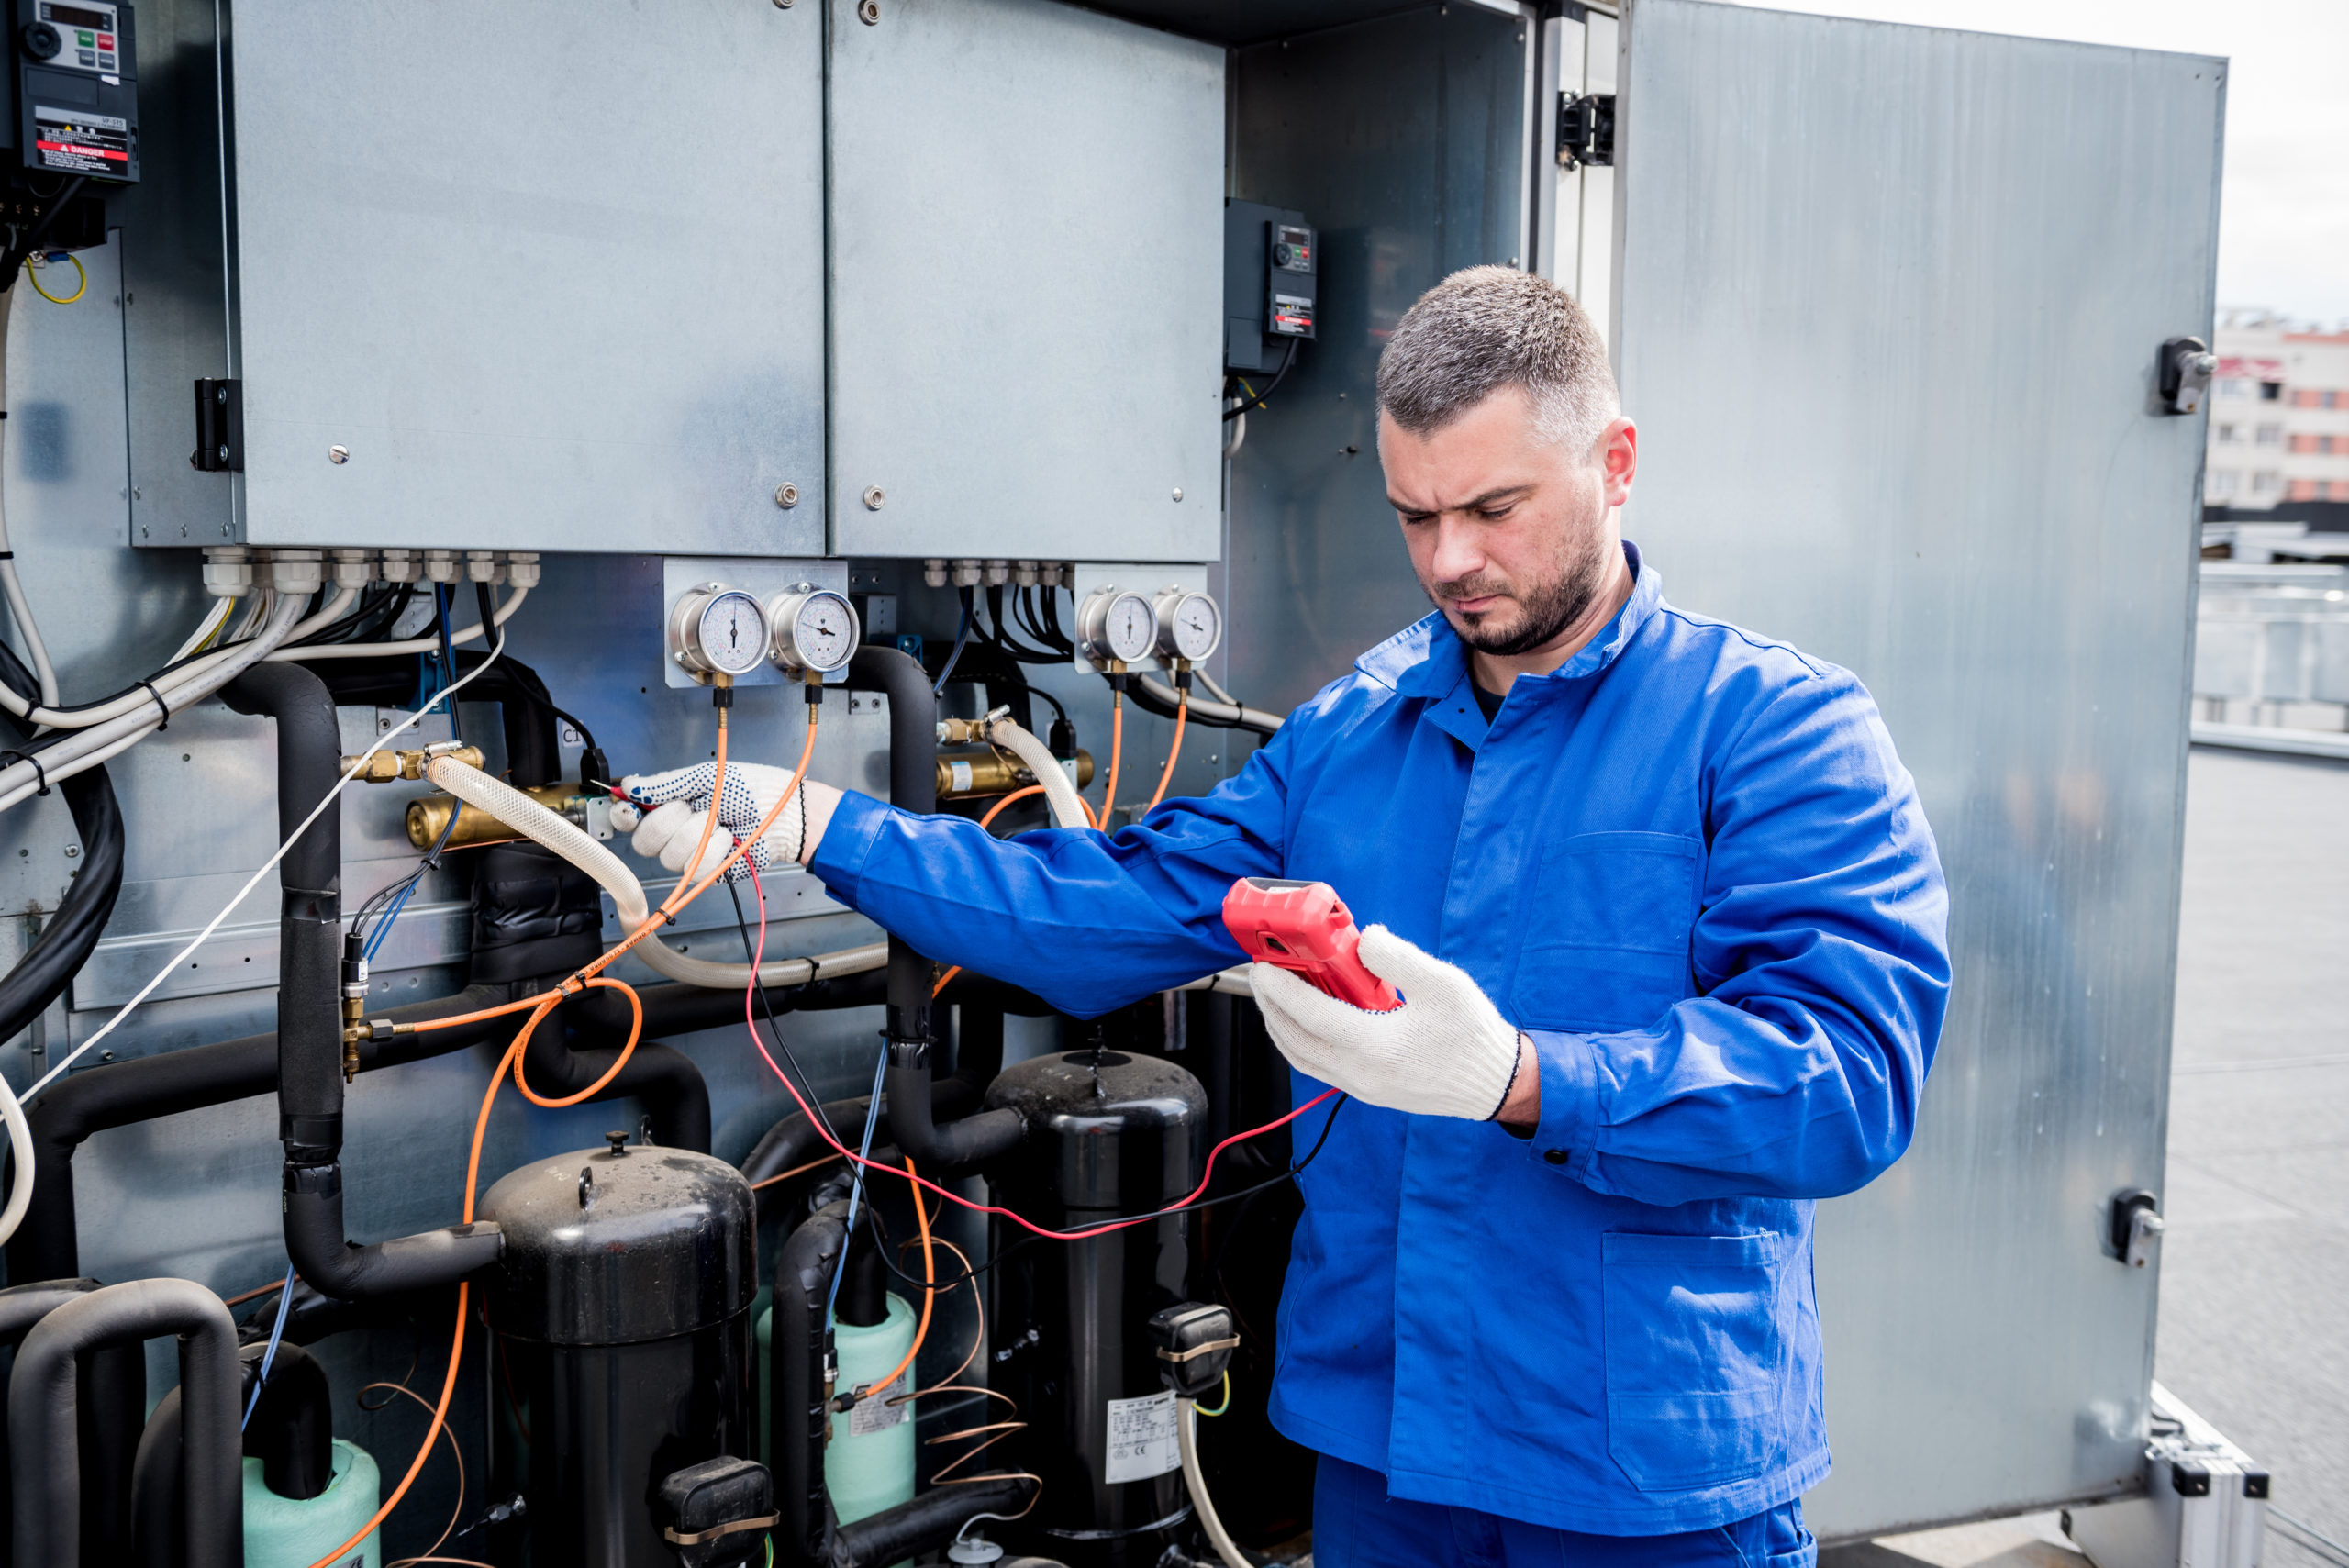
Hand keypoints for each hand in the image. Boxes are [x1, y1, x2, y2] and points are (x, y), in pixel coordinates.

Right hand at [614, 761, 837, 883]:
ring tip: (720, 821)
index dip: (623, 816)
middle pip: (644, 842)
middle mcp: (675, 832)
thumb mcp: (705, 777)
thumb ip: (666, 783)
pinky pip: (695, 869)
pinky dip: (714, 850)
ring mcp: (691, 855)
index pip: (629, 819)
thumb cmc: (750, 789)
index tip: (630, 810)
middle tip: (694, 807)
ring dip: (698, 834)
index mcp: (669, 805)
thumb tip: (629, 786)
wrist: (783, 813)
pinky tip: (728, 838)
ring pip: (669, 857)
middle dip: (668, 822)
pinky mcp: (709, 873)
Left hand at [1250, 925, 1527, 1122]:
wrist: (1496, 1083)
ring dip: (1280, 1027)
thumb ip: (1398, 957)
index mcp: (1377, 1047)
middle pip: (1294, 1041)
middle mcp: (1362, 1074)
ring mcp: (1362, 1088)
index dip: (1281, 989)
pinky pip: (1318, 1068)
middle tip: (1261, 975)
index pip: (1311, 1016)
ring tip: (1274, 997)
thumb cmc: (1473, 1035)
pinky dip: (1300, 1043)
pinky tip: (1304, 1021)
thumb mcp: (1444, 983)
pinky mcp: (1367, 1092)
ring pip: (1302, 1060)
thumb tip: (1363, 938)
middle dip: (1270, 1007)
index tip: (1262, 966)